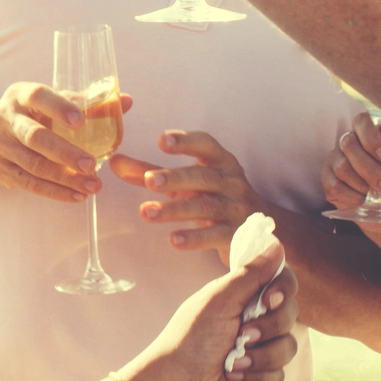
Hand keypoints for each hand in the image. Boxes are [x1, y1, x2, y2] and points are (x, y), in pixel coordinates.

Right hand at [0, 82, 133, 201]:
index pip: (38, 97)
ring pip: (34, 165)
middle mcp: (4, 118)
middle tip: (92, 166)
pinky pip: (29, 184)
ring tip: (93, 186)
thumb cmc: (27, 115)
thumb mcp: (48, 102)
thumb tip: (126, 101)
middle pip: (35, 137)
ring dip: (65, 179)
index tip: (81, 121)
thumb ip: (86, 102)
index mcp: (19, 96)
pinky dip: (55, 192)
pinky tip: (77, 195)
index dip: (59, 108)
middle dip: (65, 153)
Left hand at [113, 130, 268, 264]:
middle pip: (202, 177)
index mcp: (220, 162)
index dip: (186, 141)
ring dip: (175, 210)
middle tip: (149, 180)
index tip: (162, 140)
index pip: (206, 145)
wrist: (266, 230)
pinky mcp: (238, 236)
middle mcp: (230, 182)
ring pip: (205, 207)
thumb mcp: (187, 182)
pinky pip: (216, 236)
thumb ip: (150, 171)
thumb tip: (113, 162)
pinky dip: (195, 238)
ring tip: (146, 213)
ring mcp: (236, 209)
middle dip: (175, 178)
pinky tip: (173, 239)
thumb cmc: (216, 197)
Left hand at [122, 239, 297, 380]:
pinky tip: (233, 378)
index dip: (282, 290)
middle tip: (242, 335)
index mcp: (242, 296)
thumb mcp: (220, 299)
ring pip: (288, 347)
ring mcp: (258, 349)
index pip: (281, 283)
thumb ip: (251, 273)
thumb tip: (277, 242)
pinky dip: (257, 377)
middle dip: (269, 328)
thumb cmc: (191, 337)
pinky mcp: (260, 376)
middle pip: (291, 315)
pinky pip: (279, 375)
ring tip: (233, 362)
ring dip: (261, 357)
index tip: (268, 299)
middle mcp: (253, 319)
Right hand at [323, 113, 380, 223]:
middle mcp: (349, 144)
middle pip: (348, 144)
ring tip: (378, 195)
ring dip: (364, 185)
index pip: (361, 121)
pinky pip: (334, 185)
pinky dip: (353, 197)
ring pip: (342, 167)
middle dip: (370, 169)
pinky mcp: (327, 181)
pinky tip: (364, 200)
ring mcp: (335, 161)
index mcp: (370, 135)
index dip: (370, 138)